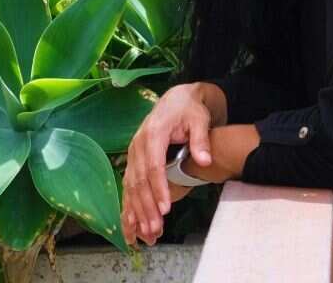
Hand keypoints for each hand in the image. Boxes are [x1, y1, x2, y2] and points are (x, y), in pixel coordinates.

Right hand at [122, 83, 215, 246]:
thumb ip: (201, 139)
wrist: (176, 99)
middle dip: (146, 207)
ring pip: (131, 186)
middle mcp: (138, 145)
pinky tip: (133, 224)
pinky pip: (129, 185)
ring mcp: (133, 153)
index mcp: (153, 134)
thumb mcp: (199, 119)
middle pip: (139, 180)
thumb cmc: (189, 110)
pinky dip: (130, 205)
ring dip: (138, 210)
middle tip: (155, 229)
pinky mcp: (134, 160)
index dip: (159, 189)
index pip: (154, 166)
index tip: (165, 209)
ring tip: (147, 232)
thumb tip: (204, 160)